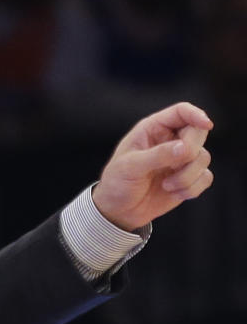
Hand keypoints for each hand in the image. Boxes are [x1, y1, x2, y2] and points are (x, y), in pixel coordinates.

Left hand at [92, 102, 213, 230]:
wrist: (118, 211)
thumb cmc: (117, 183)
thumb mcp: (130, 167)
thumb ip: (157, 155)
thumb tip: (185, 148)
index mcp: (153, 129)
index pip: (181, 112)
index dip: (196, 114)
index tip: (206, 125)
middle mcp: (170, 140)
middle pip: (198, 132)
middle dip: (191, 151)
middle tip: (175, 165)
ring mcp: (180, 159)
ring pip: (203, 157)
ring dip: (187, 175)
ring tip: (167, 185)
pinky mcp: (188, 178)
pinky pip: (205, 177)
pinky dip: (192, 188)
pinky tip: (174, 193)